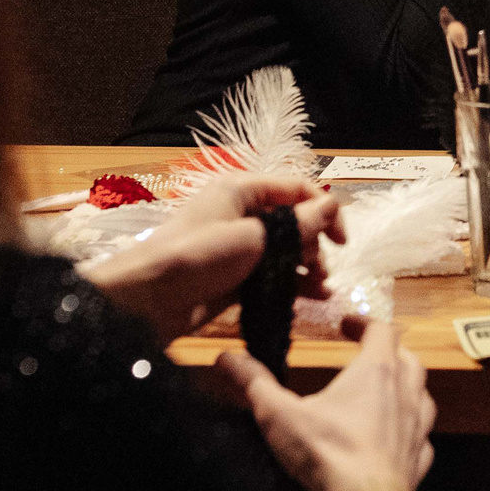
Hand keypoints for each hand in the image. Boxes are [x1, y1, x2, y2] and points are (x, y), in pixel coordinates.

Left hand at [79, 175, 342, 343]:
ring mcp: (238, 247)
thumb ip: (298, 224)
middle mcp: (242, 214)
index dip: (325, 210)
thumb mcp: (254, 237)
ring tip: (322, 290)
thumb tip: (332, 206)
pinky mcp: (235, 277)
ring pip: (286, 251)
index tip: (341, 241)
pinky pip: (273, 275)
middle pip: (294, 222)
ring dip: (308, 267)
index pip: (297, 189)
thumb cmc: (199, 256)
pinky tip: (311, 300)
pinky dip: (292, 284)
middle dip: (315, 244)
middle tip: (322, 271)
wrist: (148, 301)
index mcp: (242, 191)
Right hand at [221, 320, 437, 490]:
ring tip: (384, 392)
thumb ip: (254, 383)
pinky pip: (421, 437)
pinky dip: (410, 430)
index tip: (344, 324)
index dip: (363, 322)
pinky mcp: (418, 460)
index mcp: (377, 371)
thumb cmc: (326, 452)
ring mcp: (417, 428)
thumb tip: (225, 358)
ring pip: (422, 394)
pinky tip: (394, 438)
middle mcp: (405, 393)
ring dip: (406, 387)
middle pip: (407, 357)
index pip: (381, 329)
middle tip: (364, 355)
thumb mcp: (279, 414)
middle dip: (388, 351)